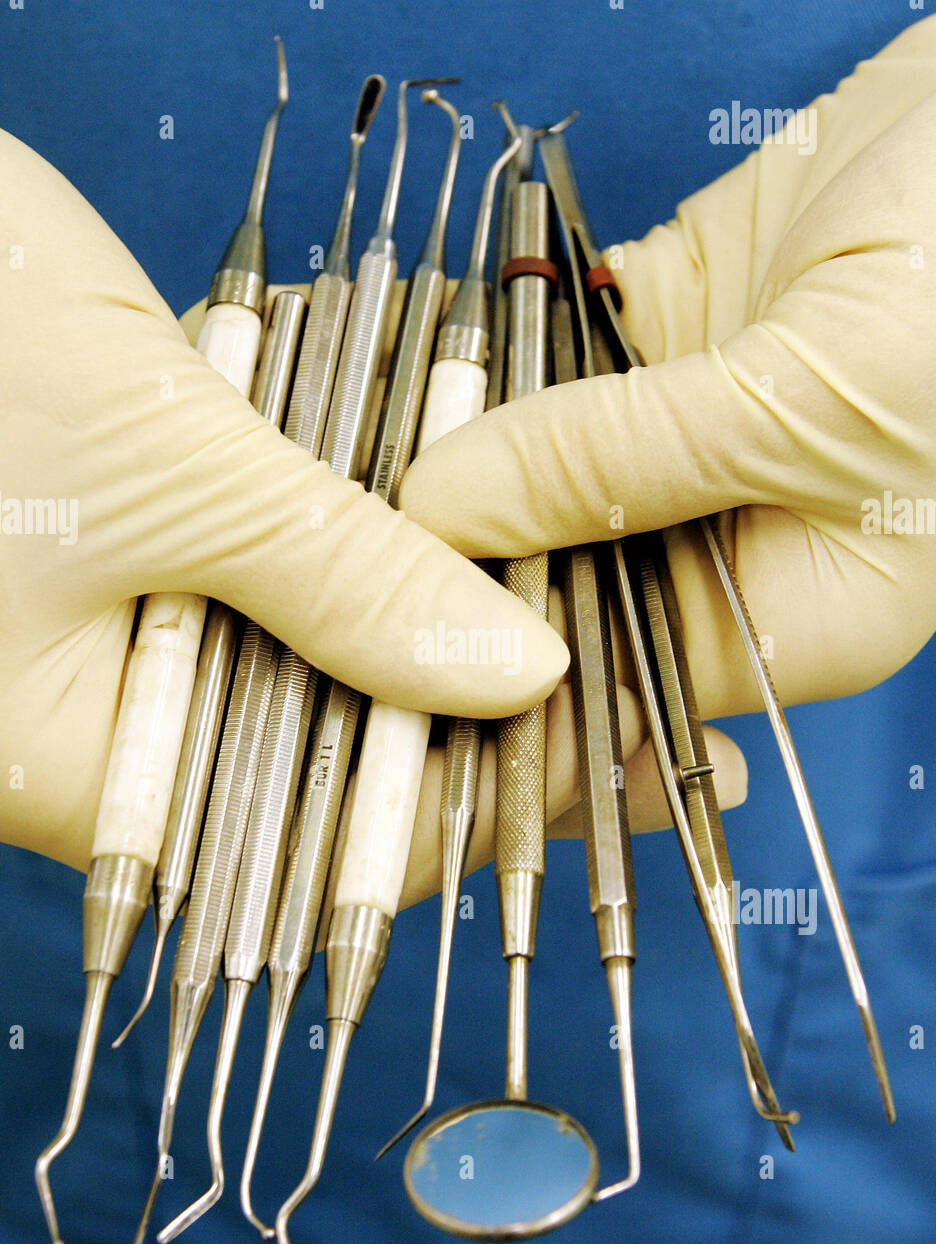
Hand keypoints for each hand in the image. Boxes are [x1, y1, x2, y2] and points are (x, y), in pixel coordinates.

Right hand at [0, 131, 566, 871]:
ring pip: (321, 653)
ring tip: (583, 602)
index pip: (317, 834)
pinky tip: (478, 526)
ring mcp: (131, 630)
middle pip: (332, 748)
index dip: (468, 804)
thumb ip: (344, 584)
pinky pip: (289, 569)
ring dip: (436, 618)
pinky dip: (373, 542)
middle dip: (474, 711)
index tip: (603, 757)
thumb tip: (519, 677)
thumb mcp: (175, 475)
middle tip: (622, 677)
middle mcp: (111, 720)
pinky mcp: (154, 544)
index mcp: (79, 763)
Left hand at [398, 17, 935, 904]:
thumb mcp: (804, 409)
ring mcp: (683, 442)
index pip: (613, 696)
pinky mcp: (654, 342)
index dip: (493, 698)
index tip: (367, 690)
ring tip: (319, 485)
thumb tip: (445, 521)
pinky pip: (539, 377)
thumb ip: (621, 469)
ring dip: (443, 475)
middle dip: (448, 582)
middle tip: (312, 583)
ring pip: (531, 484)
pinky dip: (471, 374)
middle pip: (558, 595)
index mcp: (794, 615)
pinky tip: (384, 380)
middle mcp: (727, 545)